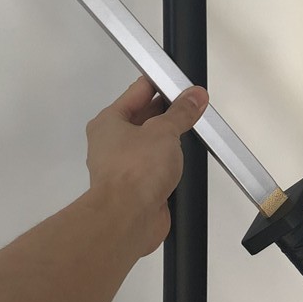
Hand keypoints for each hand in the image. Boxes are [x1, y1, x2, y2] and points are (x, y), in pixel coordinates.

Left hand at [84, 76, 208, 257]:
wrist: (128, 219)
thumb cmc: (133, 173)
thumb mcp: (164, 131)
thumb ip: (181, 112)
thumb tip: (193, 97)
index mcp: (109, 121)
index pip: (137, 91)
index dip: (160, 84)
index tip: (180, 83)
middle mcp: (111, 143)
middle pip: (143, 117)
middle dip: (168, 112)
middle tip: (192, 105)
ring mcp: (123, 166)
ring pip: (149, 144)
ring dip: (168, 141)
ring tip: (189, 131)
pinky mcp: (136, 188)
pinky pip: (154, 168)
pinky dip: (168, 165)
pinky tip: (181, 163)